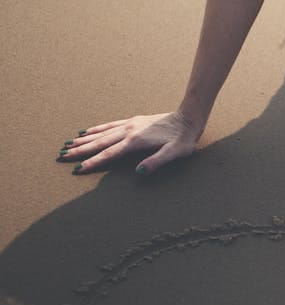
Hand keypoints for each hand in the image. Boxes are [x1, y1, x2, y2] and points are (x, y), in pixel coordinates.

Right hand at [59, 111, 202, 174]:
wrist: (188, 118)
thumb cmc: (184, 139)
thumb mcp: (175, 153)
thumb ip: (156, 162)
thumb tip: (138, 172)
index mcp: (136, 141)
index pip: (109, 154)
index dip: (93, 162)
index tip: (78, 168)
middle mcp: (129, 131)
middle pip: (100, 142)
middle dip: (81, 150)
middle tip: (62, 156)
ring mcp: (130, 124)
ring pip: (102, 133)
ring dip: (85, 140)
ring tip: (69, 144)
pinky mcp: (133, 121)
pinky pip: (110, 125)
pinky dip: (97, 129)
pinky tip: (87, 131)